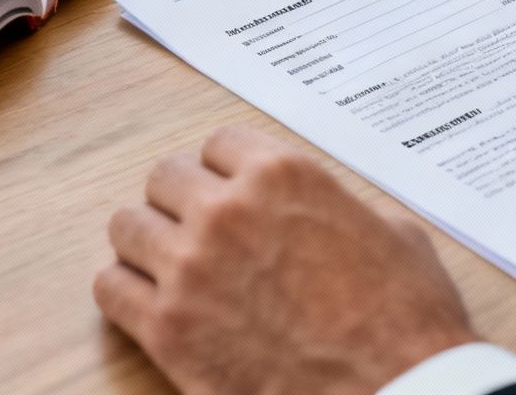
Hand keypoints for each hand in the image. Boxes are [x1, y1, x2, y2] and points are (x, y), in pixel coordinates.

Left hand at [95, 127, 476, 394]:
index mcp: (283, 176)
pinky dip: (126, 291)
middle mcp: (228, 211)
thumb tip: (337, 211)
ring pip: (127, 227)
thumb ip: (346, 207)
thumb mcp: (396, 234)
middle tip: (195, 228)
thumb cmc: (405, 322)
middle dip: (181, 201)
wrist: (396, 390)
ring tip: (167, 263)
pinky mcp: (167, 330)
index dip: (224, 170)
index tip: (226, 189)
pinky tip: (151, 303)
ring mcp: (190, 269)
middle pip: (164, 178)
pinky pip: (111, 288)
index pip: (218, 144)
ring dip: (147, 242)